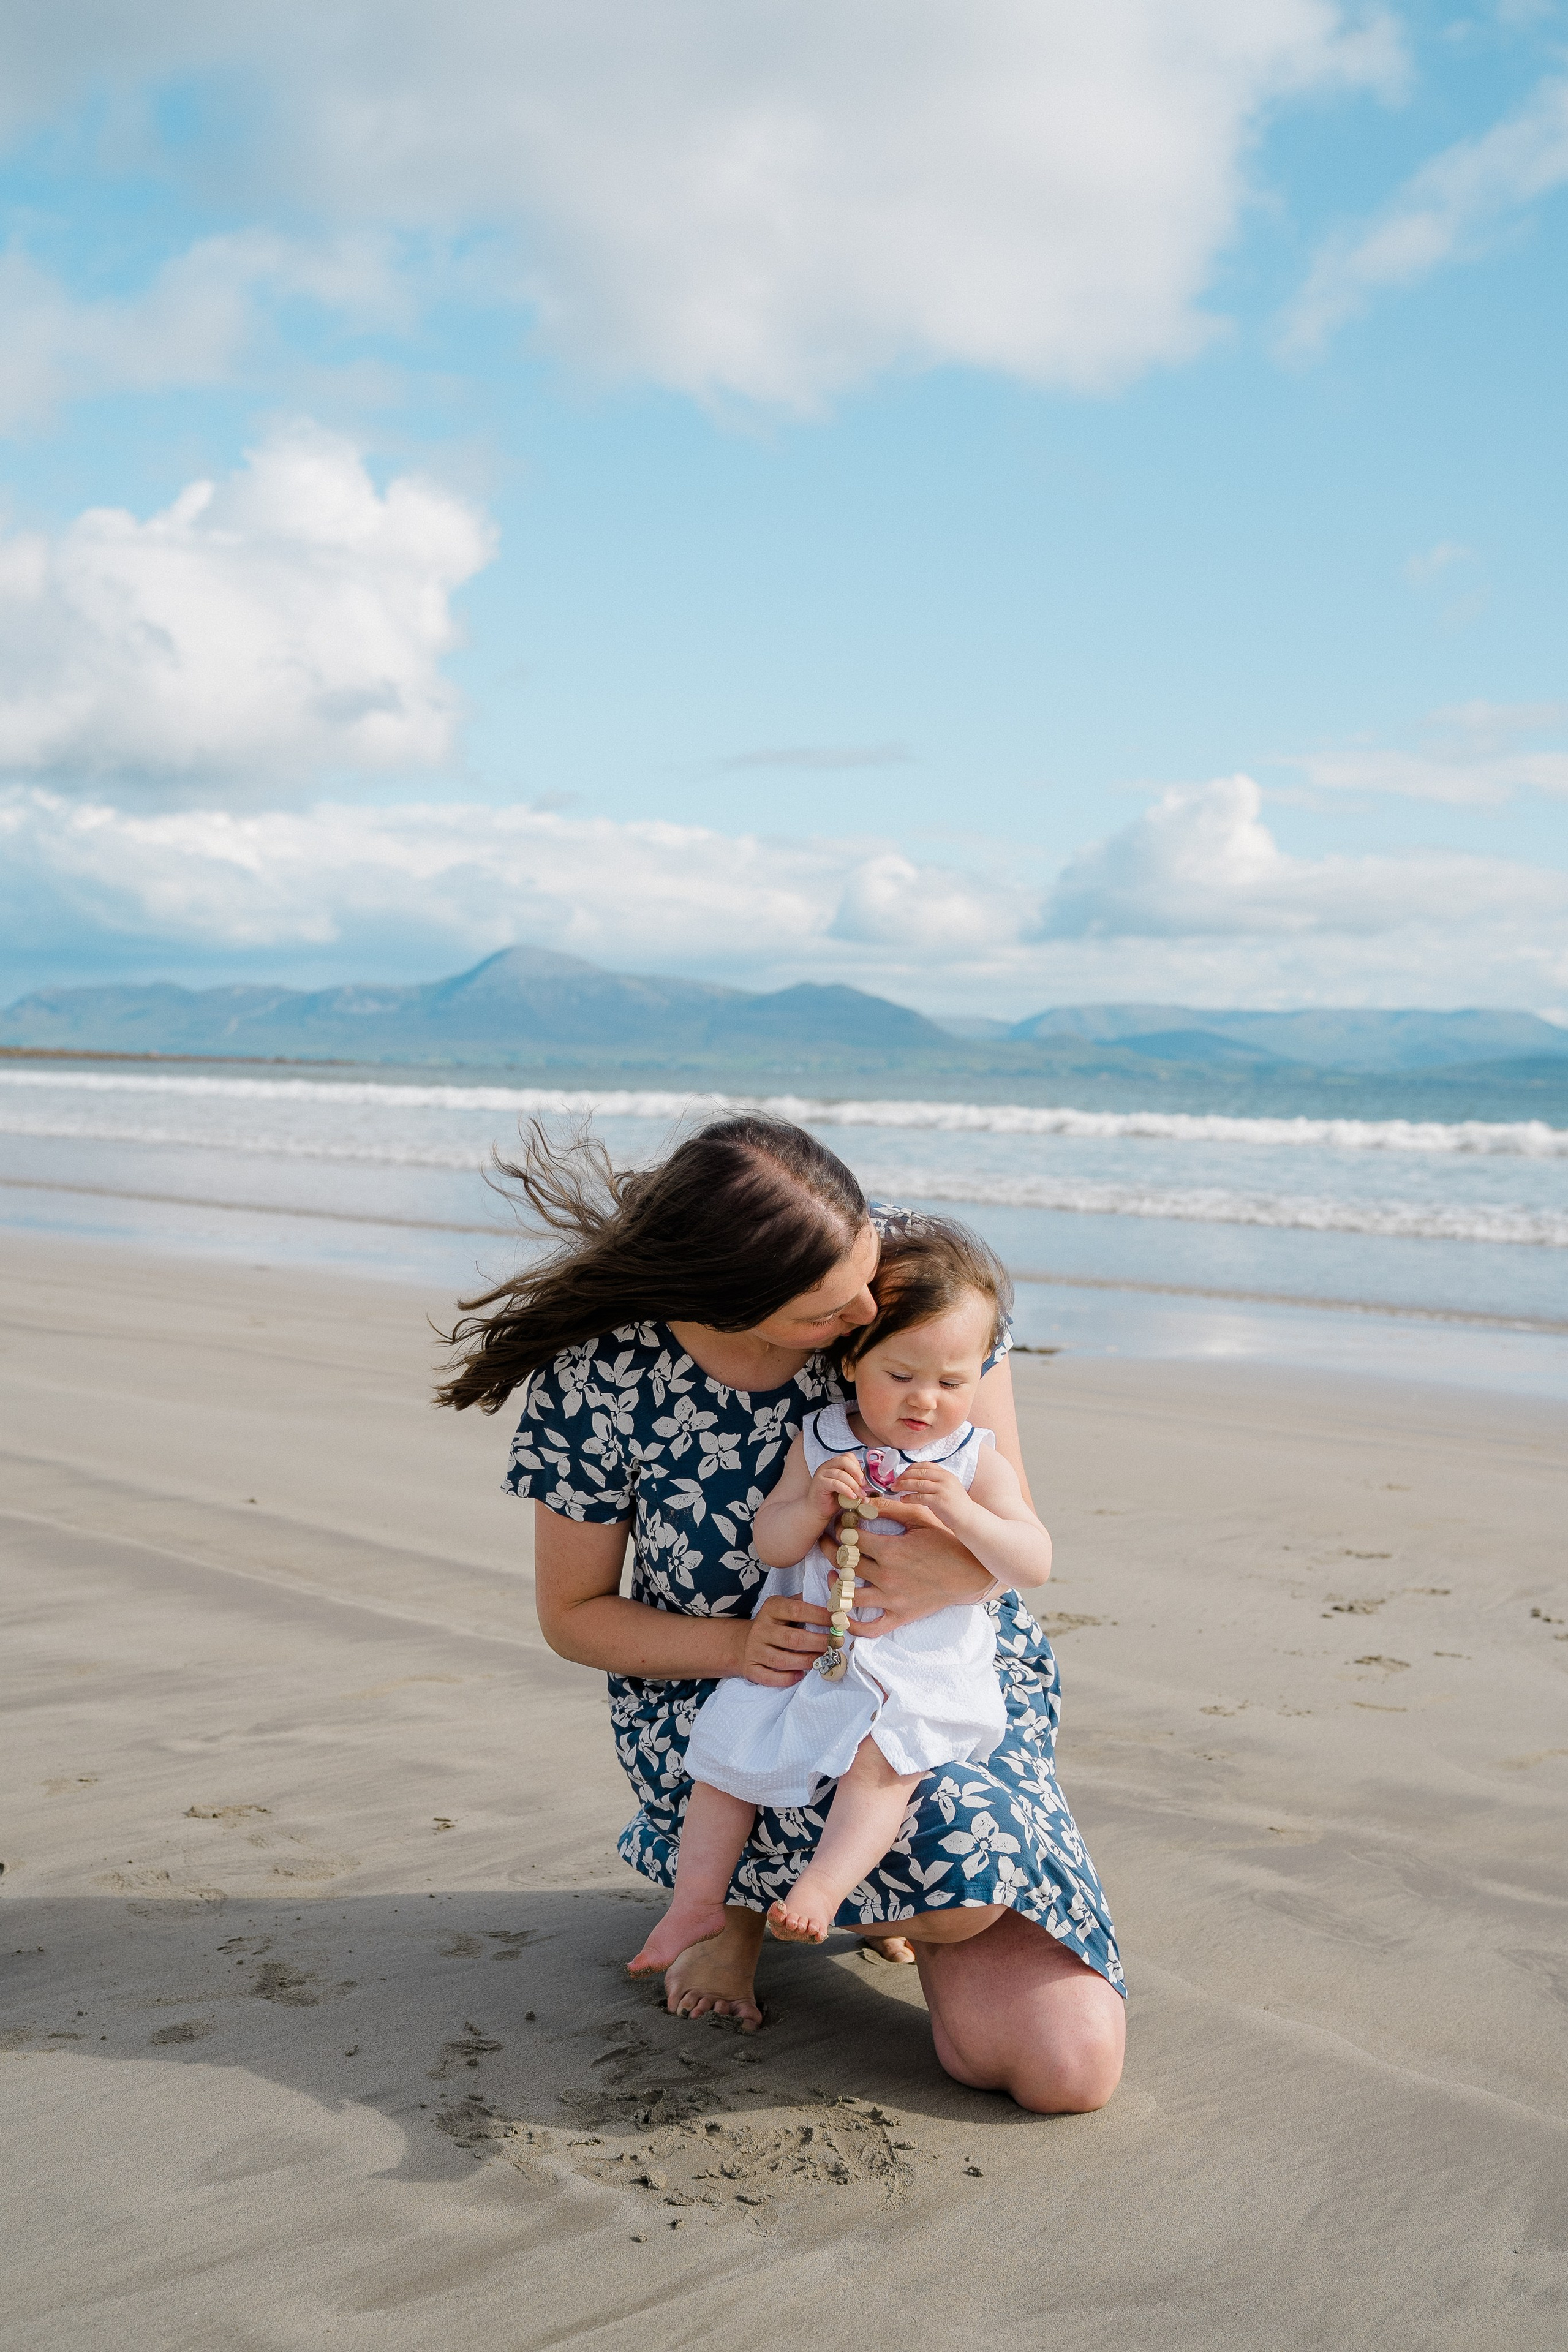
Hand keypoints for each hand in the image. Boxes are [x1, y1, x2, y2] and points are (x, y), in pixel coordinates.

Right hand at [738, 1591, 831, 1685]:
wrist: (743, 1642)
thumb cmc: (775, 1624)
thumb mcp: (785, 1606)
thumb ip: (806, 1603)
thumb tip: (836, 1607)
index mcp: (772, 1608)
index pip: (797, 1610)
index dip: (820, 1617)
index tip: (839, 1623)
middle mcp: (761, 1628)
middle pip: (793, 1639)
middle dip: (818, 1643)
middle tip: (836, 1645)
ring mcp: (755, 1649)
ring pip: (783, 1660)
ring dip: (807, 1662)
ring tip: (824, 1660)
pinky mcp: (750, 1667)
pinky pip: (769, 1677)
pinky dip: (787, 1678)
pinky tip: (801, 1675)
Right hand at [810, 1451, 864, 1521]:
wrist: (818, 1511)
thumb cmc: (833, 1499)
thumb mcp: (847, 1488)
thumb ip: (855, 1482)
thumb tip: (870, 1484)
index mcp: (834, 1464)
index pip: (848, 1457)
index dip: (858, 1466)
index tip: (865, 1479)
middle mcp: (827, 1466)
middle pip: (844, 1461)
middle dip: (857, 1472)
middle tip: (864, 1485)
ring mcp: (821, 1474)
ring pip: (841, 1474)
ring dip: (853, 1485)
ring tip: (860, 1495)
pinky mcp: (819, 1483)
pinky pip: (835, 1483)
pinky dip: (846, 1490)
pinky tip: (852, 1497)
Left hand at [840, 1513, 992, 1634]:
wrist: (969, 1573)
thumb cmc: (945, 1542)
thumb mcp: (920, 1519)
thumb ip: (890, 1509)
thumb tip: (863, 1502)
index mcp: (890, 1551)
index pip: (851, 1538)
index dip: (841, 1528)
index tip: (840, 1524)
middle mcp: (887, 1577)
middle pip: (845, 1564)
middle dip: (831, 1549)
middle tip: (826, 1542)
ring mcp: (892, 1600)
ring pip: (849, 1595)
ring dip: (835, 1584)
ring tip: (831, 1574)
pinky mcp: (899, 1616)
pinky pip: (869, 1628)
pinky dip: (852, 1624)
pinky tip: (843, 1612)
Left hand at [892, 1462, 971, 1531]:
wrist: (968, 1518)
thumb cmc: (955, 1505)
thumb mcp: (948, 1487)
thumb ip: (935, 1481)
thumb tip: (915, 1479)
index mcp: (946, 1474)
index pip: (925, 1465)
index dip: (911, 1468)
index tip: (902, 1473)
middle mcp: (945, 1479)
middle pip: (919, 1472)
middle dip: (904, 1476)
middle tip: (894, 1482)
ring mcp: (942, 1490)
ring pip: (917, 1483)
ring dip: (903, 1485)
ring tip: (895, 1489)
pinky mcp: (939, 1501)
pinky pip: (920, 1496)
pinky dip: (909, 1497)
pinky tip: (903, 1499)